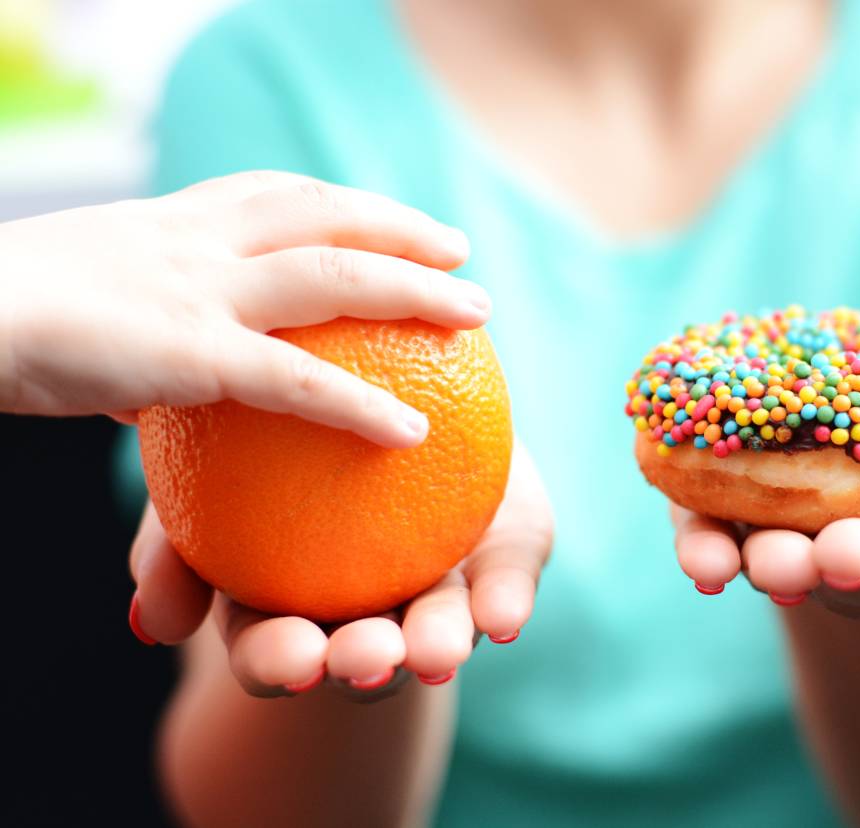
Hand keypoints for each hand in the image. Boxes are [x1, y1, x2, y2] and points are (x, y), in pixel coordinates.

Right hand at [0, 171, 484, 447]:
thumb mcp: (76, 308)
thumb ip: (130, 332)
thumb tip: (145, 379)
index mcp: (164, 226)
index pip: (269, 195)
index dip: (335, 202)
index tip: (382, 215)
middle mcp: (191, 241)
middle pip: (322, 216)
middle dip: (397, 226)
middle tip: (458, 247)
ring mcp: (196, 289)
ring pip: (333, 277)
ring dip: (415, 290)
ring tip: (477, 311)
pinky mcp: (190, 353)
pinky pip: (297, 383)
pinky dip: (360, 407)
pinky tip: (414, 432)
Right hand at [129, 438, 552, 700]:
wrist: (385, 387)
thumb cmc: (267, 439)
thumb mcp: (205, 474)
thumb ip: (172, 544)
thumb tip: (150, 625)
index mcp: (290, 605)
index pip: (276, 648)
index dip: (280, 663)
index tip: (291, 658)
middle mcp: (370, 608)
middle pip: (365, 651)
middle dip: (364, 664)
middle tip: (364, 655)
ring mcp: (439, 587)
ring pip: (441, 627)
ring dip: (438, 643)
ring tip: (435, 649)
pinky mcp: (502, 558)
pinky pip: (506, 581)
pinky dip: (504, 600)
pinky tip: (501, 615)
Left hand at [672, 418, 859, 618]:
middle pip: (855, 572)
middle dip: (849, 566)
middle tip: (846, 557)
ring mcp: (790, 538)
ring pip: (779, 562)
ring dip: (774, 565)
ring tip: (771, 561)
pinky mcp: (726, 514)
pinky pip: (711, 539)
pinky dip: (704, 549)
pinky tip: (701, 559)